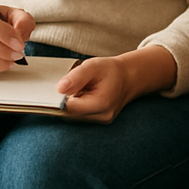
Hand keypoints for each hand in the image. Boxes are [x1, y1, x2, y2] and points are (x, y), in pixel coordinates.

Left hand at [58, 46, 176, 123]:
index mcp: (101, 104)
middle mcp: (101, 117)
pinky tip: (86, 97)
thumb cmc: (111, 70)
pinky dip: (78, 107)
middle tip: (80, 85)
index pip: (68, 108)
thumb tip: (60, 89)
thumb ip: (76, 77)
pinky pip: (79, 117)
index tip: (69, 85)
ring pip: (73, 117)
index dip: (63, 96)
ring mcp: (101, 122)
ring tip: (85, 90)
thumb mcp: (94, 66)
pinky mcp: (98, 122)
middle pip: (69, 114)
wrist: (128, 77)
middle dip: (69, 99)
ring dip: (73, 103)